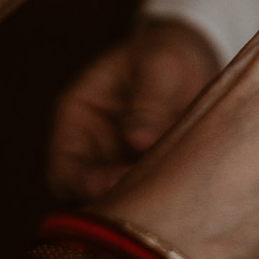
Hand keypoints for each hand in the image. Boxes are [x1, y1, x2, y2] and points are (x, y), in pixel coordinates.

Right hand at [47, 18, 219, 202]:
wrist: (193, 56)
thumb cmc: (167, 51)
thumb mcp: (161, 63)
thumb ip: (149, 100)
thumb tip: (138, 140)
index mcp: (78, 114)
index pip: (64, 167)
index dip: (85, 183)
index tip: (122, 182)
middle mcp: (91, 148)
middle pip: (87, 198)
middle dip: (117, 203)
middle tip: (155, 199)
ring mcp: (118, 165)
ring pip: (119, 206)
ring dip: (142, 207)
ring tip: (176, 197)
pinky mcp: (148, 178)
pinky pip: (148, 204)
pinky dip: (162, 205)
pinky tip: (187, 198)